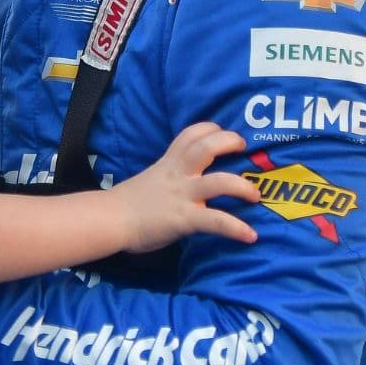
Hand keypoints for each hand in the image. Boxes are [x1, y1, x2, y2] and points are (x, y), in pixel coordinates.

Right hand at [112, 123, 259, 253]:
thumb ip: (169, 176)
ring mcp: (183, 195)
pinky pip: (216, 221)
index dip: (210, 128)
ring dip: (243, 187)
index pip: (190, 134)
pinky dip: (237, 228)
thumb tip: (185, 183)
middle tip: (244, 148)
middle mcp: (179, 174)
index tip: (221, 131)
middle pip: (207, 147)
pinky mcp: (185, 218)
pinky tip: (251, 236)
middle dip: (229, 142)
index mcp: (169, 163)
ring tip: (256, 195)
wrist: (110, 220)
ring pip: (220, 181)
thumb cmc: (126, 203)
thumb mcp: (150, 179)